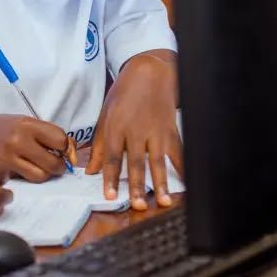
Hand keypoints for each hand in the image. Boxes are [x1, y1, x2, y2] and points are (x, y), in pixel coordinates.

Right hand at [0, 114, 76, 182]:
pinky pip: (25, 180)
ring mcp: (9, 157)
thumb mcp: (27, 122)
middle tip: (54, 164)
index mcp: (29, 125)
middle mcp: (20, 140)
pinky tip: (25, 170)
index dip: (66, 148)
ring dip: (44, 174)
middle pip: (53, 162)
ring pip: (40, 176)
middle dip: (58, 166)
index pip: (61, 140)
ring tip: (39, 168)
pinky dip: (29, 177)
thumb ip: (48, 134)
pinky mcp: (1, 170)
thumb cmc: (4, 127)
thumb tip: (72, 151)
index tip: (62, 151)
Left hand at [86, 51, 181, 210]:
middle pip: (136, 162)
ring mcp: (155, 131)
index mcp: (116, 127)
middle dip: (136, 185)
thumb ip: (98, 146)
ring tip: (163, 201)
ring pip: (158, 160)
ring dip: (161, 182)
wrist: (149, 72)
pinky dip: (183, 168)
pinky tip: (187, 184)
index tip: (109, 197)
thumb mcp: (105, 116)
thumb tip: (90, 172)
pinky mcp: (171, 130)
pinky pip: (178, 152)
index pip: (111, 157)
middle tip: (138, 205)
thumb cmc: (123, 95)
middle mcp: (136, 130)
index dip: (110, 178)